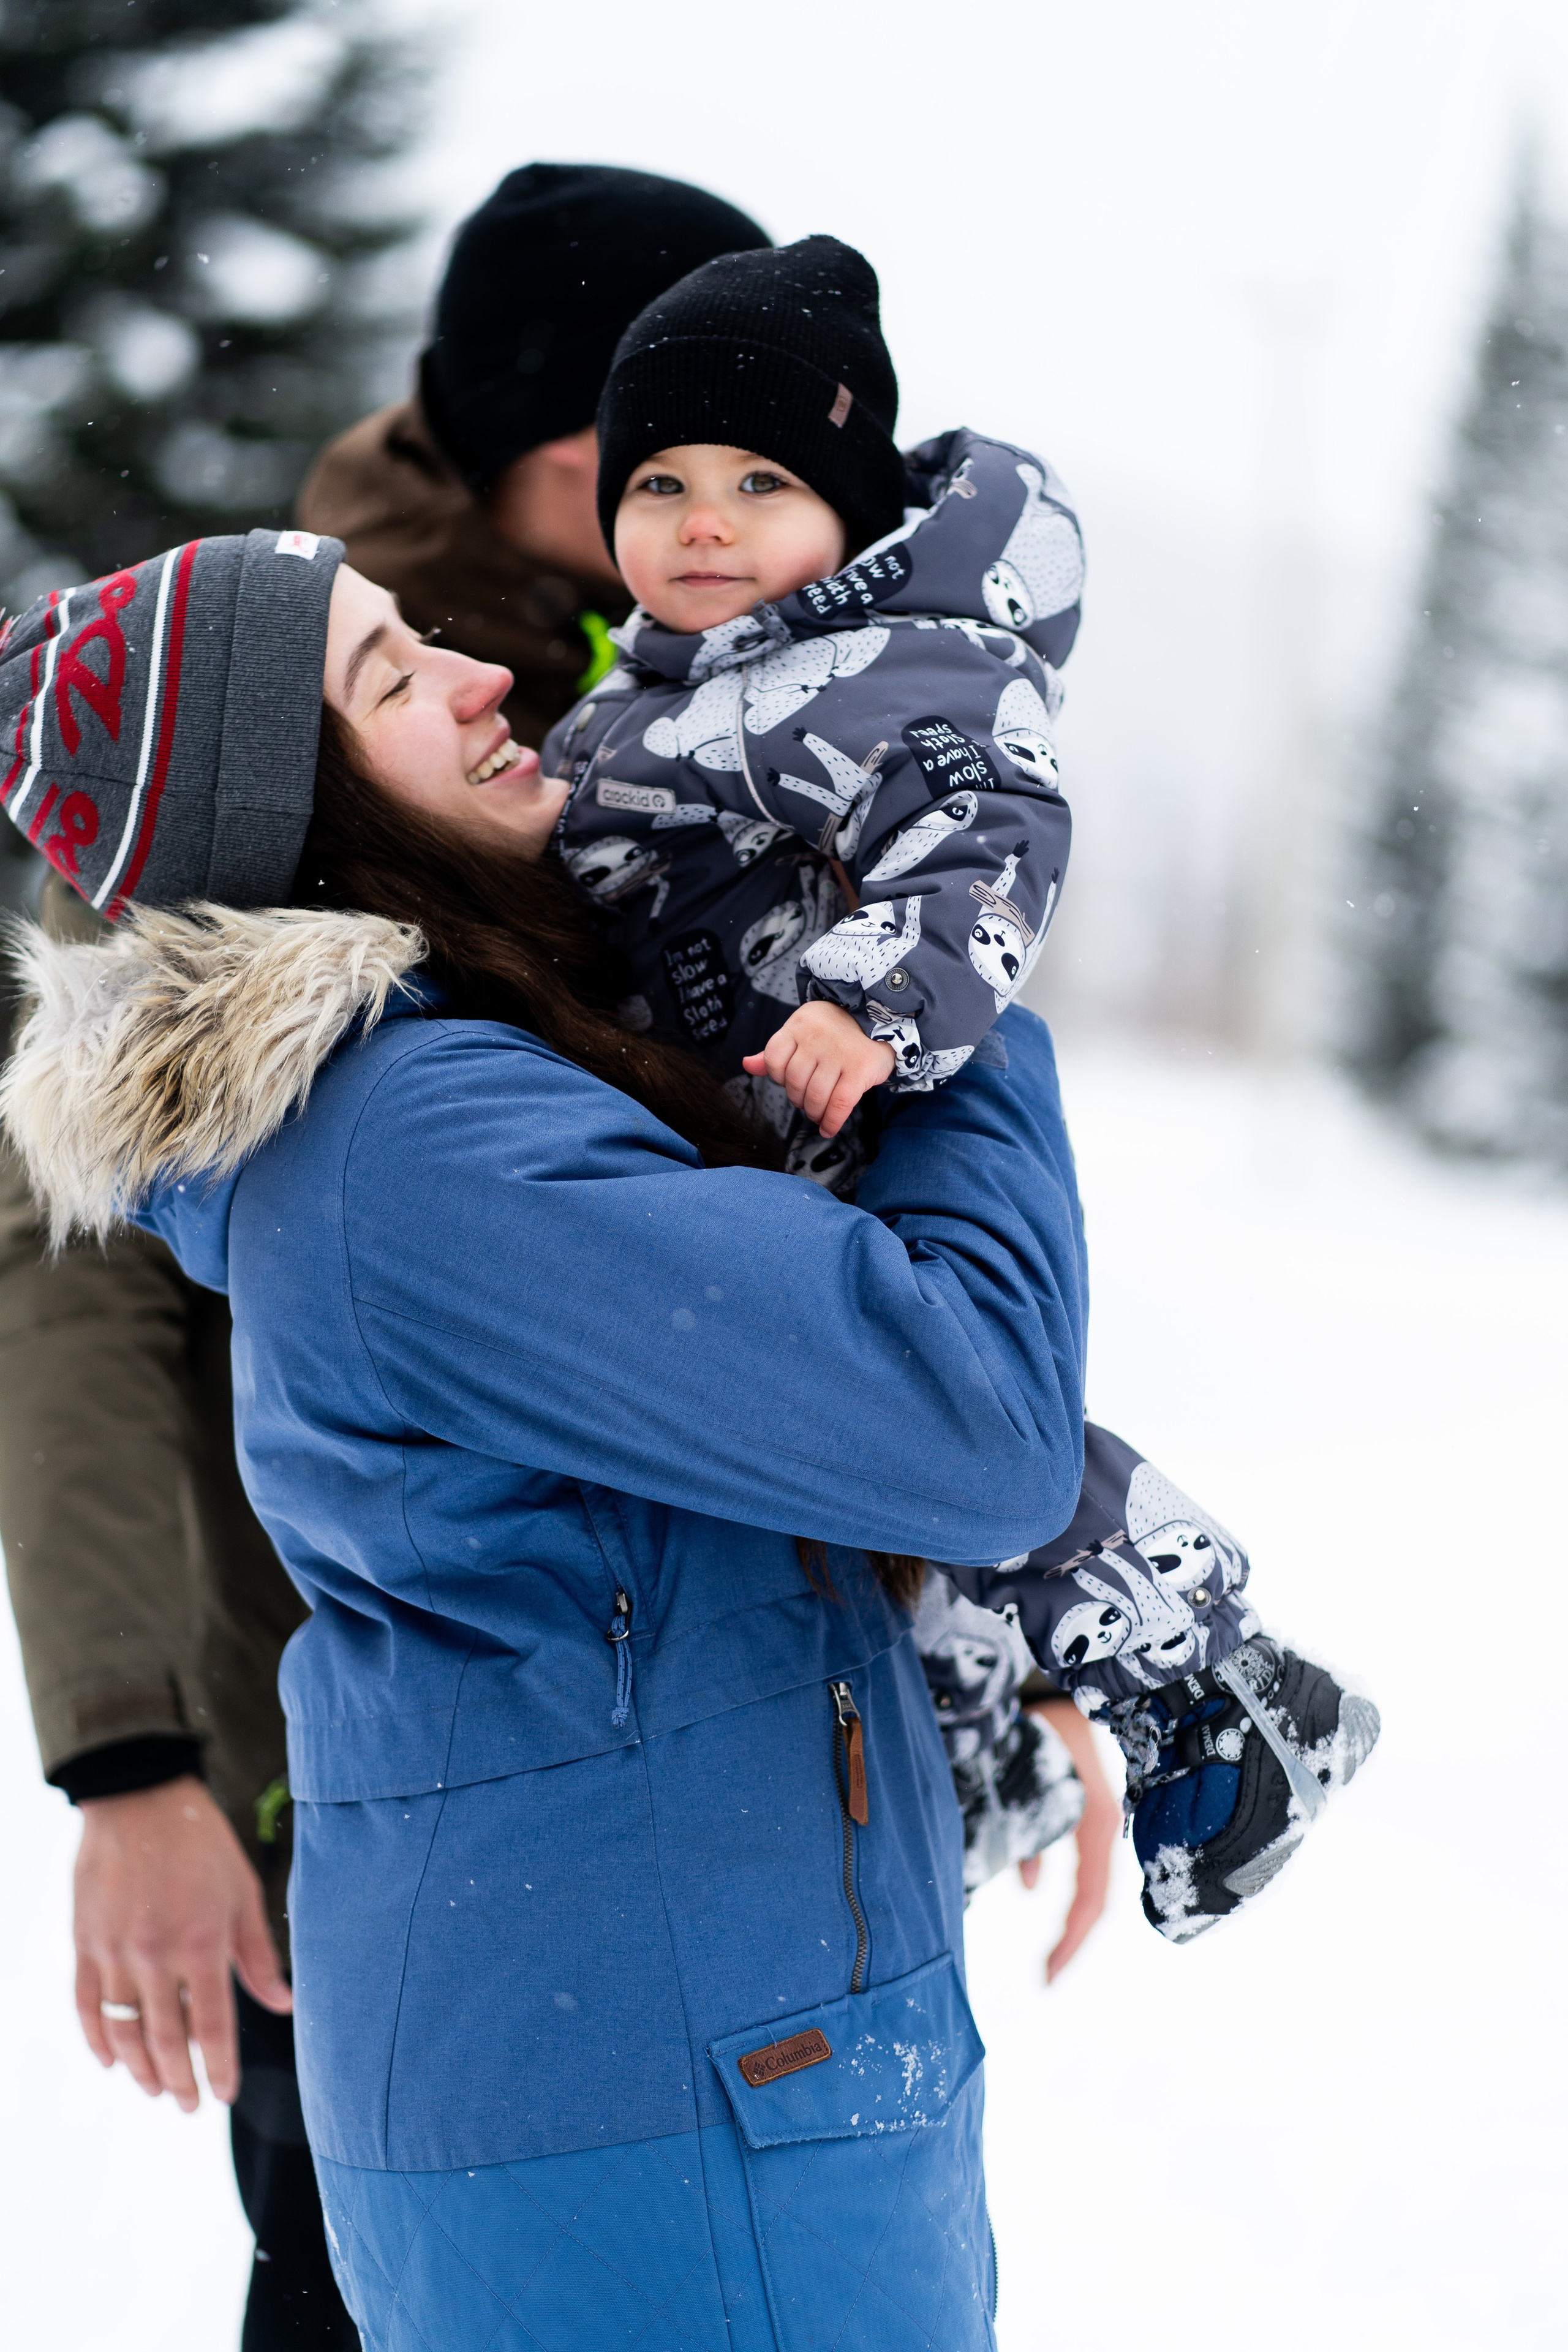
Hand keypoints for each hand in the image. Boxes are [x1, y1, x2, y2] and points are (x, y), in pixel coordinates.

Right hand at [74, 1776, 290, 2111]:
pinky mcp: (84, 1942)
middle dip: (180, 2082)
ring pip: (125, 2031)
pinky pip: (86, 2005)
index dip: (218, 2068)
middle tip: (191, 2105)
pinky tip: (111, 2060)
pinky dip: (97, 2039)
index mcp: (201, 1944)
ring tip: (156, 2089)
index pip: (210, 2028)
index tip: (224, 2095)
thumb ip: (258, 1955)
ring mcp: (114, 1952)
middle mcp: (155, 1956)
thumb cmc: (201, 1842)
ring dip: (141, 2069)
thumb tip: (283, 2003)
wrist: (139, 1798)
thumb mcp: (243, 1892)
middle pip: (166, 2041)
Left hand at [742, 1003, 894, 1137]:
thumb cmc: (836, 1031)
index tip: (792, 1084)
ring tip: (818, 1115)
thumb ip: (775, 1052)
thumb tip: (747, 1064)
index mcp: (799, 1025)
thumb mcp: (802, 1033)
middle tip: (808, 1104)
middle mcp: (817, 1036)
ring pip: (815, 1096)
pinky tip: (829, 1128)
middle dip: (798, 1100)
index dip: (779, 1078)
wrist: (879, 1018)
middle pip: (795, 1082)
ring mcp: (839, 1052)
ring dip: (814, 1113)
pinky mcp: (860, 1068)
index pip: (774, 1059)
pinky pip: (840, 1104)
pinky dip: (832, 1121)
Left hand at [1018, 1698, 1119, 1981]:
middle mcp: (1100, 1825)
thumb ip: (1025, 1829)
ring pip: (1084, 1882)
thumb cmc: (1045, 1725)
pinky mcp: (1079, 1808)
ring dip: (1066, 1917)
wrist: (1054, 1681)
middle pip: (1093, 1899)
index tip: (1048, 1977)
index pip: (1091, 1899)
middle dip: (1071, 1941)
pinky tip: (1025, 1888)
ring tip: (1047, 1956)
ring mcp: (1092, 1818)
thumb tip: (1023, 1886)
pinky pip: (1072, 1857)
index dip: (1071, 1940)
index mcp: (1097, 1822)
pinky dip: (1052, 1876)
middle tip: (1047, 1979)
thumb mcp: (1036, 1775)